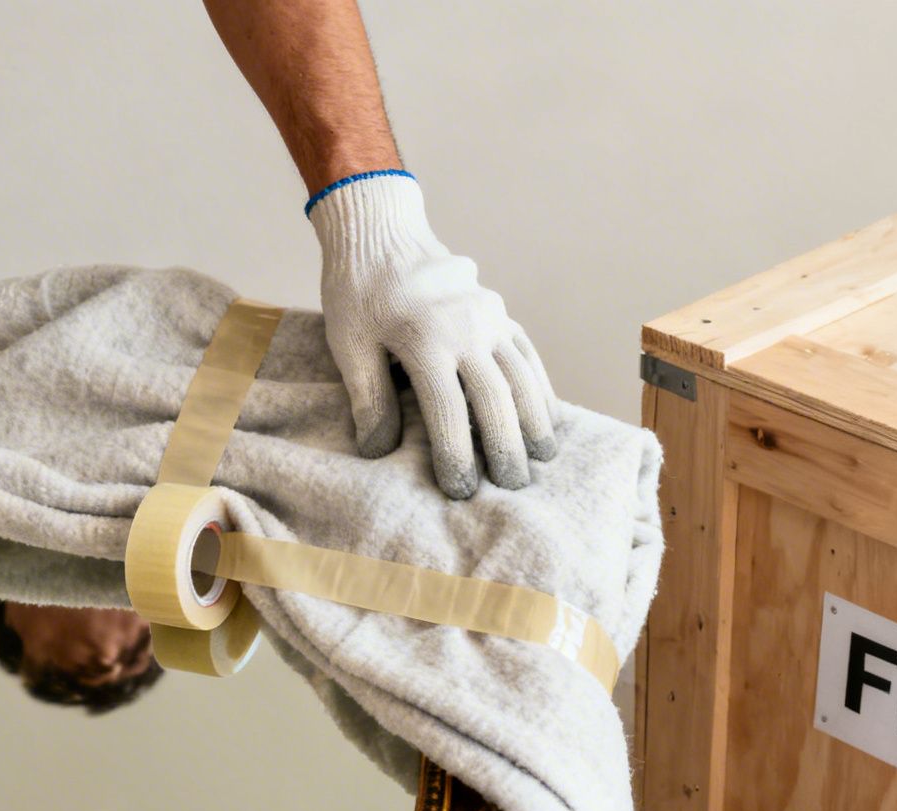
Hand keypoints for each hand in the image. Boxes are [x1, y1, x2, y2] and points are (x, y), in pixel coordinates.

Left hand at [308, 173, 555, 498]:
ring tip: (542, 458)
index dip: (456, 454)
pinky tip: (547, 416)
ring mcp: (490, 317)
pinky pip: (528, 354)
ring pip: (524, 376)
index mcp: (425, 338)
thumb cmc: (359, 292)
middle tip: (513, 485)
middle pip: (497, 398)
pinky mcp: (501, 312)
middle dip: (507, 447)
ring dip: (535, 420)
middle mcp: (467, 328)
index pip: (448, 410)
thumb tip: (379, 451)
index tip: (460, 489)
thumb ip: (368, 396)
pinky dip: (541, 387)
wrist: (383, 234)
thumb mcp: (349, 343)